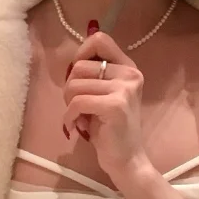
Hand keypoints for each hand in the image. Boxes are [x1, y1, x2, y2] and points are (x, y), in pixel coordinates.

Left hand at [64, 31, 149, 183]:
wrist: (126, 159)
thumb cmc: (110, 128)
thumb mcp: (105, 94)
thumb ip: (95, 75)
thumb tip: (73, 59)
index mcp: (128, 67)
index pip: (100, 39)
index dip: (80, 53)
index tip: (78, 75)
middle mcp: (130, 74)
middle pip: (79, 66)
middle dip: (70, 87)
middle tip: (78, 106)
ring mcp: (124, 89)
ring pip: (75, 85)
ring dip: (69, 105)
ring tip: (80, 118)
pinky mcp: (115, 106)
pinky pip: (77, 102)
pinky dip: (69, 117)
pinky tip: (77, 127)